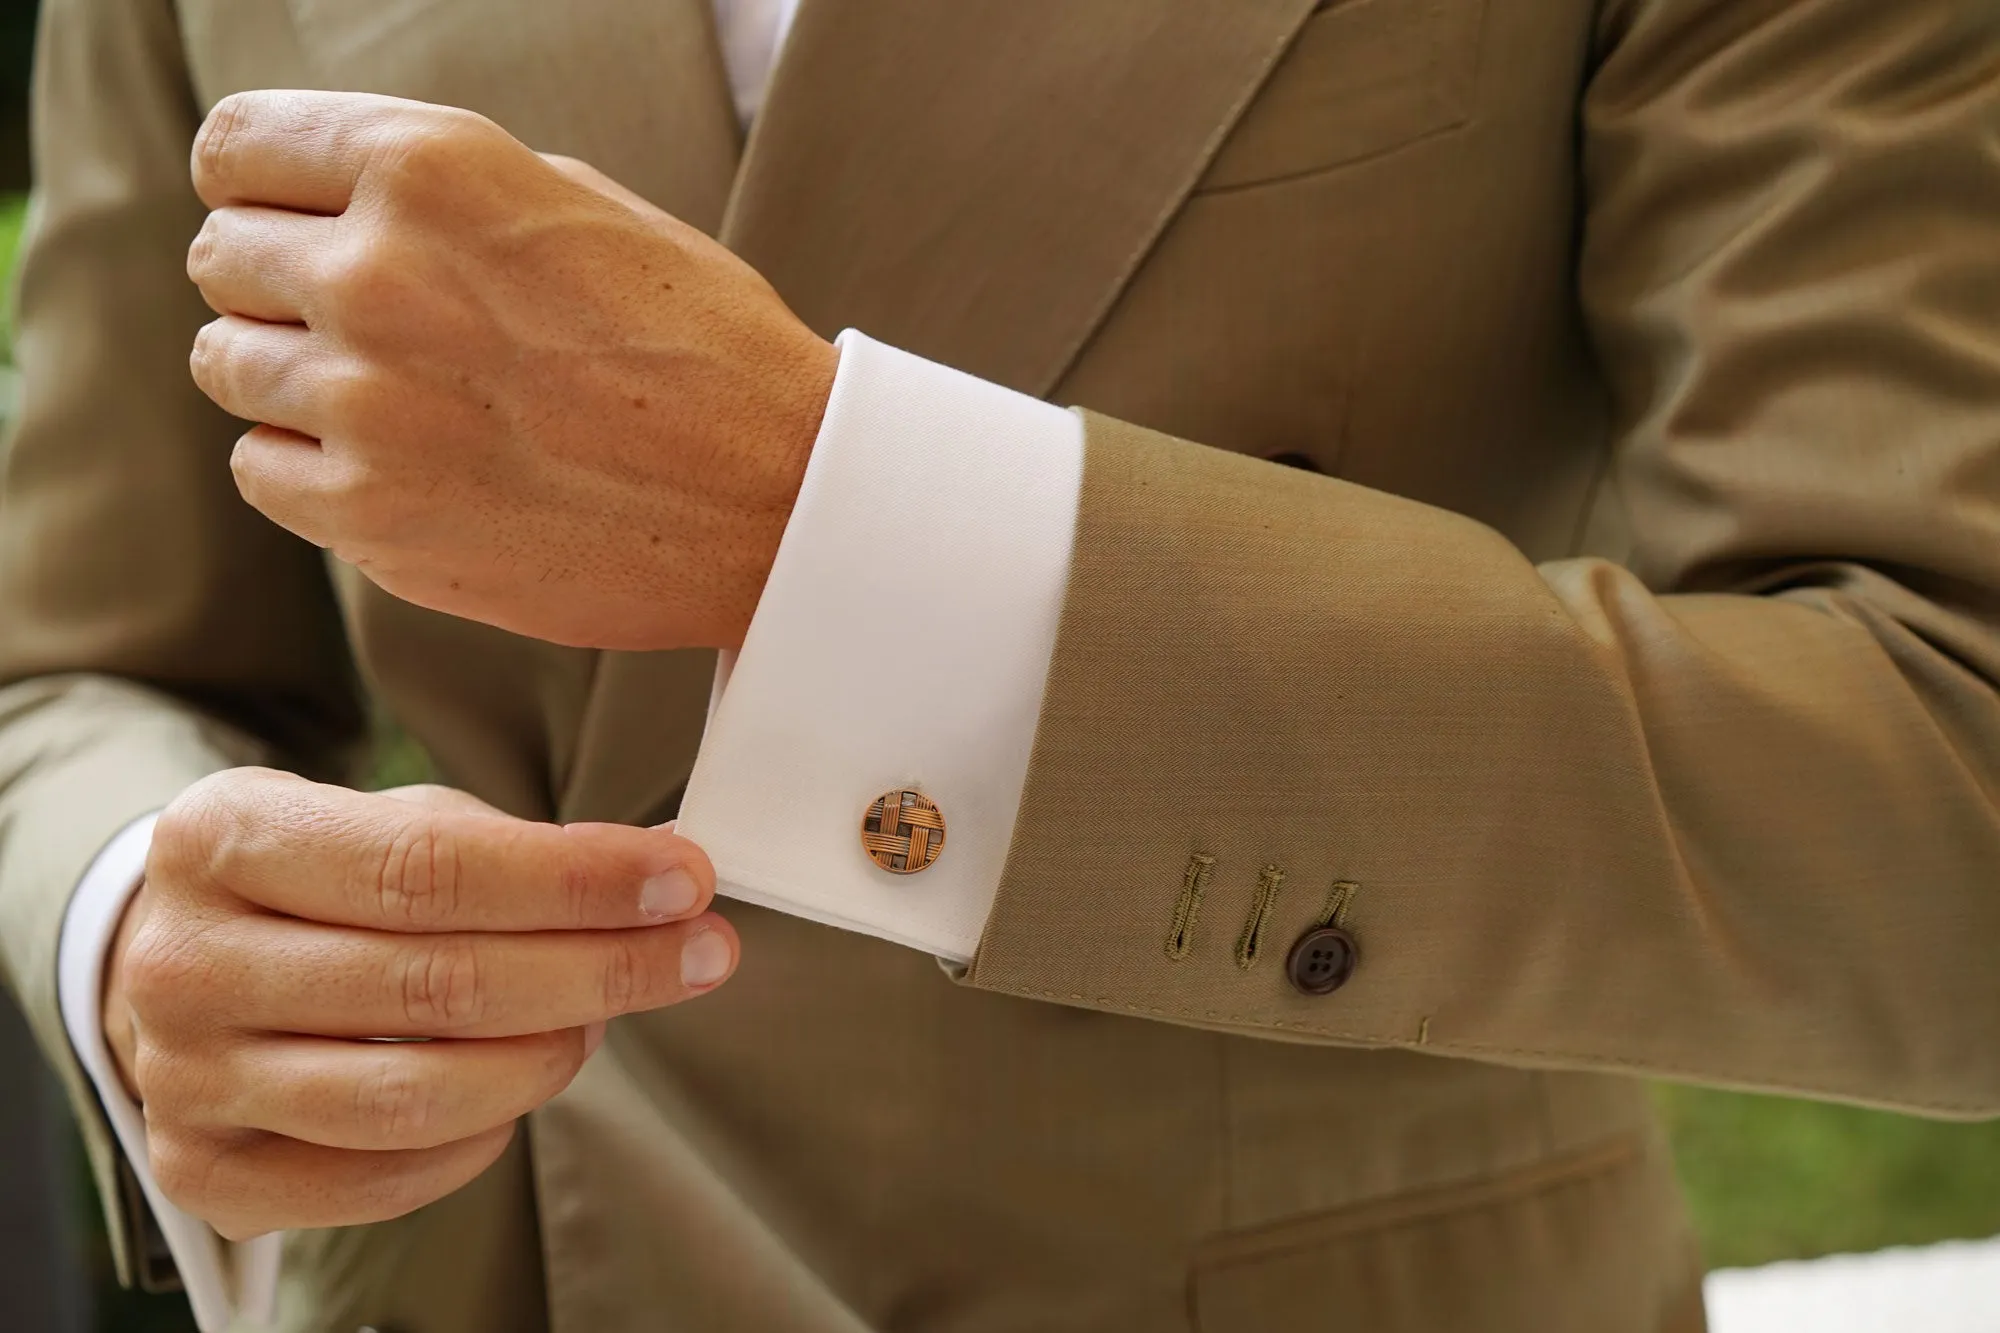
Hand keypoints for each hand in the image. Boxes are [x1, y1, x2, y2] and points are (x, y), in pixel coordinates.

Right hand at [100, 769, 735, 1238]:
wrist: (177, 962)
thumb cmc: (316, 882)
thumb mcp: (384, 819)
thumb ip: (505, 848)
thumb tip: (658, 880)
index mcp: (222, 837)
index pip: (427, 866)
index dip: (574, 879)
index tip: (682, 879)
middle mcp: (183, 962)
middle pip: (436, 983)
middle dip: (601, 967)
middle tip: (699, 952)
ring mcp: (185, 1078)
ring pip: (418, 1094)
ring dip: (552, 1056)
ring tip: (609, 1014)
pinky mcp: (207, 1173)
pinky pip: (386, 1178)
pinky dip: (485, 1136)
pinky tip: (527, 1079)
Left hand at [184, 90, 838, 651]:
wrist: (780, 498)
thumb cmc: (701, 345)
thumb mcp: (578, 206)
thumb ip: (437, 191)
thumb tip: (327, 203)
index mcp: (432, 169)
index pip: (235, 149)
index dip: (258, 186)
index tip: (286, 218)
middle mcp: (380, 275)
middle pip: (222, 261)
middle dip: (279, 284)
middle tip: (367, 323)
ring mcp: (368, 405)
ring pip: (227, 367)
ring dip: (292, 376)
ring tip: (395, 398)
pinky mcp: (374, 518)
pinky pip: (263, 469)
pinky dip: (312, 467)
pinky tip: (402, 464)